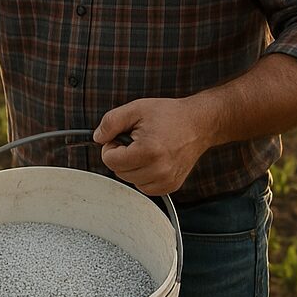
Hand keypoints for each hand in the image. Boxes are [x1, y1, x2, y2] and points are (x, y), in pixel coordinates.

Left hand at [93, 97, 216, 195]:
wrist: (199, 123)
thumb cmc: (169, 115)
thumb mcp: (135, 109)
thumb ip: (111, 122)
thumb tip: (97, 138)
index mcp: (149, 151)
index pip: (110, 161)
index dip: (111, 147)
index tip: (120, 138)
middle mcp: (160, 170)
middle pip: (119, 172)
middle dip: (121, 156)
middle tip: (135, 141)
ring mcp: (167, 180)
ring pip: (130, 180)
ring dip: (132, 167)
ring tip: (146, 149)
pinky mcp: (171, 186)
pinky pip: (144, 187)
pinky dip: (143, 175)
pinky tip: (152, 160)